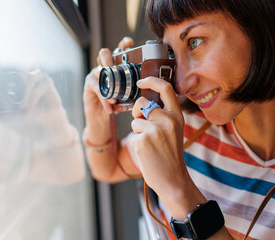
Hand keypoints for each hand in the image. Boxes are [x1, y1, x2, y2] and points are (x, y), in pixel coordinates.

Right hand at [83, 37, 133, 142]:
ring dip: (107, 82)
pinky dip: (105, 98)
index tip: (130, 42)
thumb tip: (153, 88)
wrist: (103, 118)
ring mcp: (95, 76)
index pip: (119, 51)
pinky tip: (111, 106)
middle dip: (109, 58)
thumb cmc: (118, 105)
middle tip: (114, 66)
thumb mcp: (129, 95)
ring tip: (114, 96)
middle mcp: (105, 68)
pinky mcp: (89, 86)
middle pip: (104, 54)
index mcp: (116, 67)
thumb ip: (137, 89)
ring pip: (98, 71)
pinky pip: (96, 88)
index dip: (123, 44)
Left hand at [130, 76, 188, 196]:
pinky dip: (137, 143)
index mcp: (177, 115)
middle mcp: (167, 120)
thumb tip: (144, 102)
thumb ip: (163, 115)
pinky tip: (147, 152)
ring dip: (138, 131)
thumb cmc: (170, 154)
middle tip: (144, 126)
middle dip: (137, 113)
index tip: (141, 81)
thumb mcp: (174, 130)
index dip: (151, 81)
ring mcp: (155, 130)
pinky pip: (133, 135)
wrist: (172, 179)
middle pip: (141, 103)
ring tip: (150, 144)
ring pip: (135, 120)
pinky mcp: (143, 140)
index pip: (165, 88)